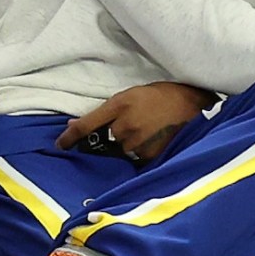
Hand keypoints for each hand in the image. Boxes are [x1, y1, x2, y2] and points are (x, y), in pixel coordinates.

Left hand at [58, 81, 211, 163]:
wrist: (194, 105)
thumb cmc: (162, 96)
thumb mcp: (131, 95)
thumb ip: (104, 112)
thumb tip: (74, 125)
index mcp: (119, 106)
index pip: (86, 126)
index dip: (70, 137)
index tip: (60, 145)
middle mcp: (125, 126)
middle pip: (102, 142)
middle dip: (105, 141)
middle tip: (124, 131)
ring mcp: (137, 143)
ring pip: (118, 153)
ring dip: (123, 148)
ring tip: (145, 133)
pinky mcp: (149, 156)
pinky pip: (134, 160)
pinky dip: (137, 154)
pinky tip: (152, 141)